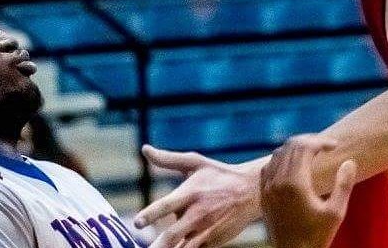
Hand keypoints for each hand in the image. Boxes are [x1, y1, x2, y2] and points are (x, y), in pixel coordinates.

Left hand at [135, 146, 261, 247]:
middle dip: (157, 246)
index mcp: (190, 193)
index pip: (167, 205)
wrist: (250, 190)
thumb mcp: (194, 162)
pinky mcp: (212, 242)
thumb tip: (144, 149)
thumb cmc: (218, 174)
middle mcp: (196, 214)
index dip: (152, 214)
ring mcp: (205, 230)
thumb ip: (167, 159)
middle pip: (172, 235)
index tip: (137, 223)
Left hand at [261, 137, 355, 247]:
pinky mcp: (263, 194)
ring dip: (295, 148)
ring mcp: (267, 186)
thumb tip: (349, 161)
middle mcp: (277, 180)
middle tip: (325, 145)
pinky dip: (282, 158)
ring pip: (278, 153)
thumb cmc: (316, 237)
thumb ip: (343, 185)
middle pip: (291, 146)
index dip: (321, 141)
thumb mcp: (336, 213)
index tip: (334, 146)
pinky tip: (293, 165)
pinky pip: (269, 166)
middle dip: (309, 140)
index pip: (305, 147)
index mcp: (295, 182)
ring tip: (312, 152)